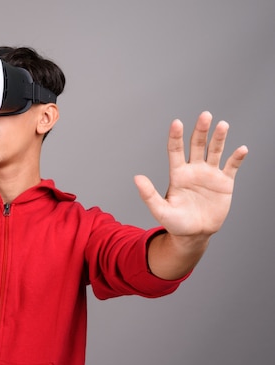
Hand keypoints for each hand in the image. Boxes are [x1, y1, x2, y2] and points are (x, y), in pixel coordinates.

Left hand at [134, 111, 247, 237]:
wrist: (195, 234)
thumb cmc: (175, 223)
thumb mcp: (160, 210)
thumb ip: (148, 194)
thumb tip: (136, 178)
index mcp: (177, 174)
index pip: (175, 150)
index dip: (176, 136)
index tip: (176, 122)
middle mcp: (194, 170)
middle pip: (197, 145)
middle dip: (200, 130)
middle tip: (204, 115)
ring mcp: (210, 174)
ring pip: (215, 151)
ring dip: (219, 138)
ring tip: (222, 125)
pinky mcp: (224, 183)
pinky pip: (231, 167)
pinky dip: (237, 158)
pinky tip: (242, 149)